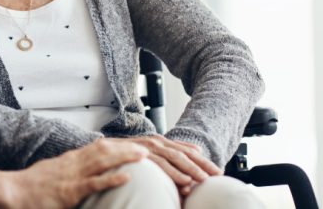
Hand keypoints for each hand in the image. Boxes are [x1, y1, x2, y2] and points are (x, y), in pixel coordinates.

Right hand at [9, 139, 147, 208]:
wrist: (13, 191)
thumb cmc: (31, 187)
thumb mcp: (51, 173)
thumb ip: (67, 171)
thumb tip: (80, 173)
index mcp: (70, 160)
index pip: (98, 148)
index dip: (118, 145)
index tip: (134, 144)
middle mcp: (73, 163)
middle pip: (105, 151)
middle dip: (127, 149)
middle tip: (147, 148)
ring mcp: (72, 176)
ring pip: (103, 162)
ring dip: (125, 158)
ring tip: (143, 157)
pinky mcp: (70, 191)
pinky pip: (94, 183)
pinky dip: (112, 179)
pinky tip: (127, 177)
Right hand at [106, 135, 221, 196]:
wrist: (104, 150)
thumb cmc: (131, 154)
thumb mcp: (154, 152)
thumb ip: (174, 151)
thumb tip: (197, 150)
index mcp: (162, 142)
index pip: (187, 151)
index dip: (203, 161)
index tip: (218, 171)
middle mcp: (156, 142)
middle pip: (183, 154)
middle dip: (200, 165)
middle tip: (214, 176)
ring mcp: (147, 147)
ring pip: (173, 158)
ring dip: (189, 170)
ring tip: (202, 180)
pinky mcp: (139, 155)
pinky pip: (159, 165)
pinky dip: (173, 173)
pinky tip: (183, 181)